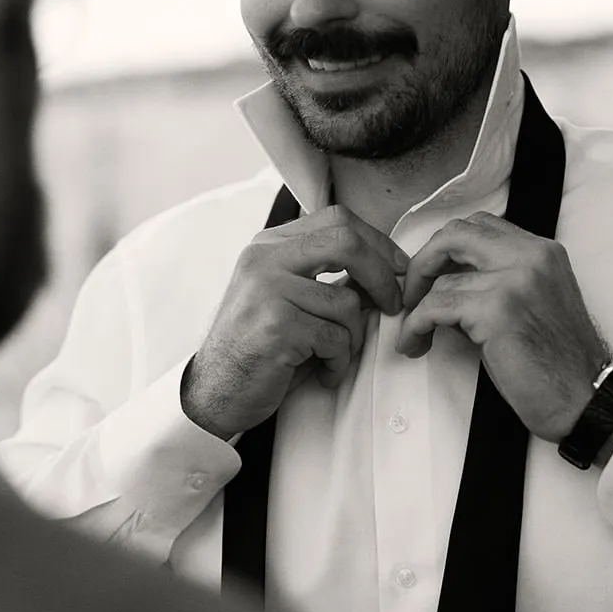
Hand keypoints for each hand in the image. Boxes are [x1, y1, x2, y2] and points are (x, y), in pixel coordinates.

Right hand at [181, 205, 406, 439]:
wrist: (215, 392)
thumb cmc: (257, 348)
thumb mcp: (290, 300)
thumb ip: (329, 278)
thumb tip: (386, 270)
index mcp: (268, 247)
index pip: (336, 220)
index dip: (377, 242)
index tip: (397, 268)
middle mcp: (264, 260)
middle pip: (346, 241)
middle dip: (382, 275)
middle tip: (393, 303)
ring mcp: (267, 290)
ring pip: (347, 302)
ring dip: (353, 338)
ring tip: (334, 356)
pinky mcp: (276, 326)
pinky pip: (336, 337)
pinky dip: (339, 361)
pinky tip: (323, 372)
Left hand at [397, 213, 608, 441]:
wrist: (584, 397)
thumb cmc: (557, 362)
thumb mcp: (532, 303)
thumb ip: (497, 281)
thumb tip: (443, 282)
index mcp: (542, 252)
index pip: (480, 226)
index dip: (447, 248)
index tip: (433, 275)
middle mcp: (531, 257)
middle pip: (455, 234)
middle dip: (423, 262)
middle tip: (412, 293)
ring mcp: (514, 280)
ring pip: (441, 280)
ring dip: (417, 309)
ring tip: (417, 333)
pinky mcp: (497, 311)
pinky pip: (435, 308)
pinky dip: (416, 326)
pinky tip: (415, 342)